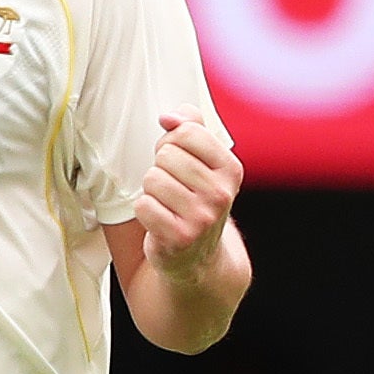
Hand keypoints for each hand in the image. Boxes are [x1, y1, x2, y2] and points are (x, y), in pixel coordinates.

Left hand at [133, 112, 243, 269]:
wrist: (198, 256)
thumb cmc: (195, 201)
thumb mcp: (204, 163)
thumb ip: (191, 129)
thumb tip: (169, 117)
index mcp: (230, 169)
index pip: (187, 132)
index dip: (172, 141)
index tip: (179, 159)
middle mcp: (220, 193)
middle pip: (166, 154)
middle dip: (161, 167)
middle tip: (172, 187)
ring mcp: (202, 217)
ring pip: (152, 178)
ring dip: (152, 191)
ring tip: (166, 204)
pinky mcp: (179, 237)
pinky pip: (143, 205)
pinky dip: (145, 210)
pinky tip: (159, 219)